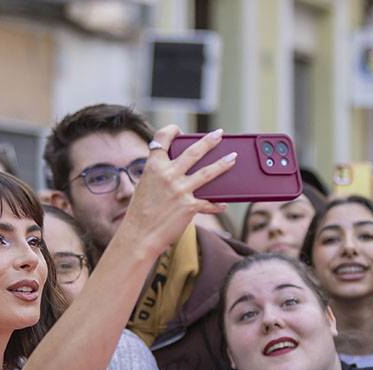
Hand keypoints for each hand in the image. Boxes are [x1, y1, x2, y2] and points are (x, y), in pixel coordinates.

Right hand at [116, 126, 235, 257]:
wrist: (138, 236)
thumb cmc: (140, 212)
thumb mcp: (145, 185)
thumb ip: (159, 174)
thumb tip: (178, 168)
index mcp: (153, 167)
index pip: (162, 138)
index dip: (171, 130)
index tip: (179, 130)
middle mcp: (168, 175)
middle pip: (193, 152)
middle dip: (209, 141)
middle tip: (219, 134)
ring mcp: (180, 190)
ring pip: (208, 172)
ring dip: (223, 164)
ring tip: (233, 158)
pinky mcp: (189, 206)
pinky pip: (208, 202)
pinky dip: (217, 204)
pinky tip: (224, 204)